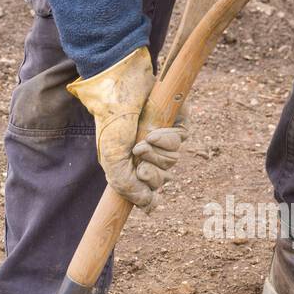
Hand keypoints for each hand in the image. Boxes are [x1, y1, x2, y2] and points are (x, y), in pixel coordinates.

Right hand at [67, 47, 186, 210]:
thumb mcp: (113, 160)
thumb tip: (148, 206)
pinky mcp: (176, 122)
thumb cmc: (112, 123)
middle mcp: (147, 153)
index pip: (146, 190)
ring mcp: (162, 137)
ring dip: (158, 154)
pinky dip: (168, 139)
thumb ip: (127, 186)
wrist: (121, 87)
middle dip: (153, 173)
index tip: (146, 198)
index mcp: (129, 164)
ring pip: (173, 161)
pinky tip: (154, 132)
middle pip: (162, 178)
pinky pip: (182, 140)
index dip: (148, 194)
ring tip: (143, 141)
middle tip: (139, 162)